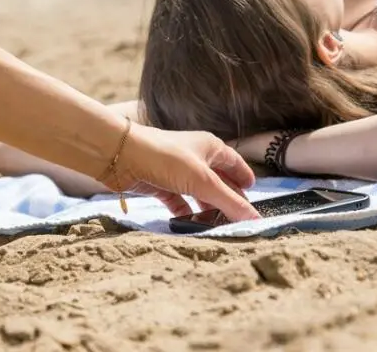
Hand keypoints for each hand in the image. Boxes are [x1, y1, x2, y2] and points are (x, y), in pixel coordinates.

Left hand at [102, 123, 259, 221]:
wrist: (121, 155)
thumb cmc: (165, 157)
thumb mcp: (203, 181)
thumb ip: (229, 201)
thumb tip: (255, 220)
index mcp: (210, 147)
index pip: (234, 163)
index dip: (244, 177)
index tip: (254, 194)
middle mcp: (195, 158)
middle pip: (217, 182)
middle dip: (227, 200)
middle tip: (239, 221)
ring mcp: (176, 172)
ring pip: (198, 194)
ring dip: (207, 211)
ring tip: (217, 229)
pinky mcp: (160, 185)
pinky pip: (178, 203)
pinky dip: (185, 214)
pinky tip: (190, 226)